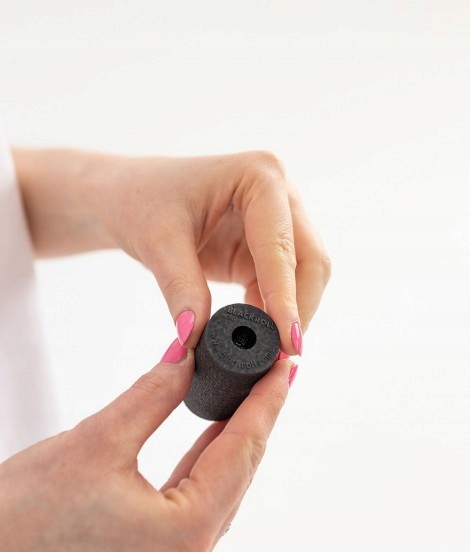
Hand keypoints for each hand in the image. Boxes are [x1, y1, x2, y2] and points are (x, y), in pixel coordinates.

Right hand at [0, 343, 293, 551]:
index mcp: (183, 536)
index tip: (285, 365)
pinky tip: (213, 435)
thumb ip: (155, 393)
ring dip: (233, 442)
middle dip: (255, 418)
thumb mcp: (97, 439)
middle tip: (272, 371)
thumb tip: (189, 352)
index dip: (266, 402)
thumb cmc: (23, 511)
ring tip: (250, 394)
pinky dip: (207, 468)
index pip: (241, 452)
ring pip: (221, 491)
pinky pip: (199, 508)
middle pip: (238, 474)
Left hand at [13, 149, 330, 353]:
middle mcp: (278, 193)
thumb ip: (181, 288)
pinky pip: (282, 285)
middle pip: (310, 260)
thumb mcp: (157, 243)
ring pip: (304, 275)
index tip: (289, 343)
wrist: (129, 197)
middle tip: (282, 356)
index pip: (280, 247)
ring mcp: (277, 219)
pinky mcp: (265, 246)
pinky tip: (258, 336)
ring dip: (291, 313)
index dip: (286, 298)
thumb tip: (193, 339)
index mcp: (258, 176)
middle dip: (299, 309)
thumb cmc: (140, 202)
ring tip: (269, 352)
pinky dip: (274, 312)